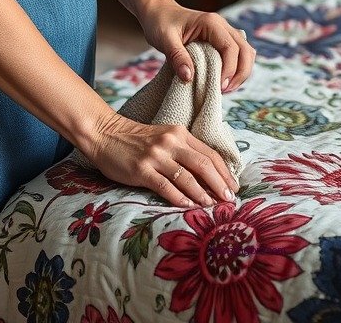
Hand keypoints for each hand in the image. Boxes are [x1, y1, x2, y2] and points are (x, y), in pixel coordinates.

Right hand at [87, 113, 239, 208]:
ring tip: (212, 206)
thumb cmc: (138, 141)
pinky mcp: (142, 169)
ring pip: (186, 177)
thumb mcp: (165, 139)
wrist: (106, 135)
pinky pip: (165, 186)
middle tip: (228, 200)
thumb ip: (184, 152)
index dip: (224, 172)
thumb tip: (208, 176)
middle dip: (219, 184)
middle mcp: (170, 142)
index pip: (209, 154)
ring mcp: (156, 156)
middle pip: (203, 164)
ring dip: (202, 194)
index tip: (234, 187)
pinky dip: (179, 198)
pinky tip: (188, 206)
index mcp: (180, 133)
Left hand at [139, 0, 255, 94]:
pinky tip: (225, 80)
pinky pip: (238, 53)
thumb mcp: (164, 39)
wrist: (159, 11)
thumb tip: (189, 78)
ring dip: (241, 71)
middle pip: (245, 50)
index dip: (229, 69)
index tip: (220, 86)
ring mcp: (224, 31)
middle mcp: (222, 25)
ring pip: (246, 51)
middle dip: (240, 73)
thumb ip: (177, 57)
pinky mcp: (221, 39)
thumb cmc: (160, 22)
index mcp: (211, 23)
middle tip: (225, 91)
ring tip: (226, 88)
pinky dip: (237, 68)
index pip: (230, 47)